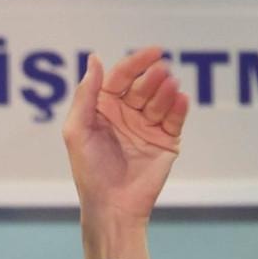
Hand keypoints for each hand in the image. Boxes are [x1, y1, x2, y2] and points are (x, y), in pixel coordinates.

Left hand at [63, 46, 188, 224]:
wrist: (112, 206)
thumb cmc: (90, 172)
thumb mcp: (77, 132)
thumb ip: (85, 95)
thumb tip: (95, 59)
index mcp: (104, 109)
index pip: (121, 77)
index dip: (136, 62)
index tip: (154, 52)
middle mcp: (126, 114)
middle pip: (144, 84)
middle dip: (152, 77)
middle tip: (159, 74)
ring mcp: (148, 126)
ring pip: (162, 97)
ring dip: (165, 90)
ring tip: (168, 88)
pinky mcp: (166, 139)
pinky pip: (176, 117)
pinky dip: (180, 107)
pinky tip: (179, 100)